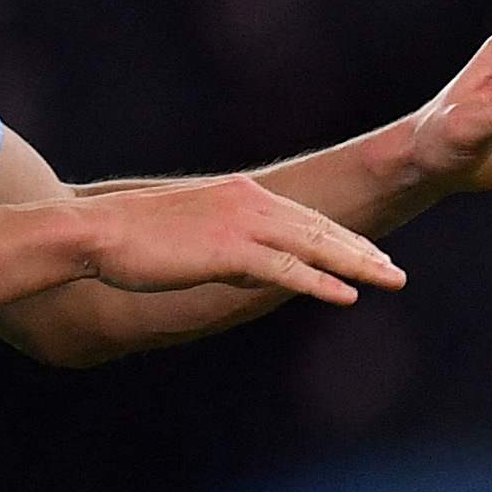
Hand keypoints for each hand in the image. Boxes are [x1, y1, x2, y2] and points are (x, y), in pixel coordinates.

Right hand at [76, 175, 404, 304]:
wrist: (95, 233)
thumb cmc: (137, 240)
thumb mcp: (197, 240)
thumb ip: (235, 254)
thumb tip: (260, 275)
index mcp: (242, 195)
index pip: (305, 219)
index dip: (343, 240)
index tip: (372, 256)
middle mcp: (249, 201)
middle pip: (320, 230)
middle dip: (362, 253)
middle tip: (396, 273)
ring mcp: (241, 224)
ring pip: (314, 247)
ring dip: (357, 266)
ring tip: (391, 282)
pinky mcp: (229, 250)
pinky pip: (286, 269)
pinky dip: (320, 282)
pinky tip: (348, 297)